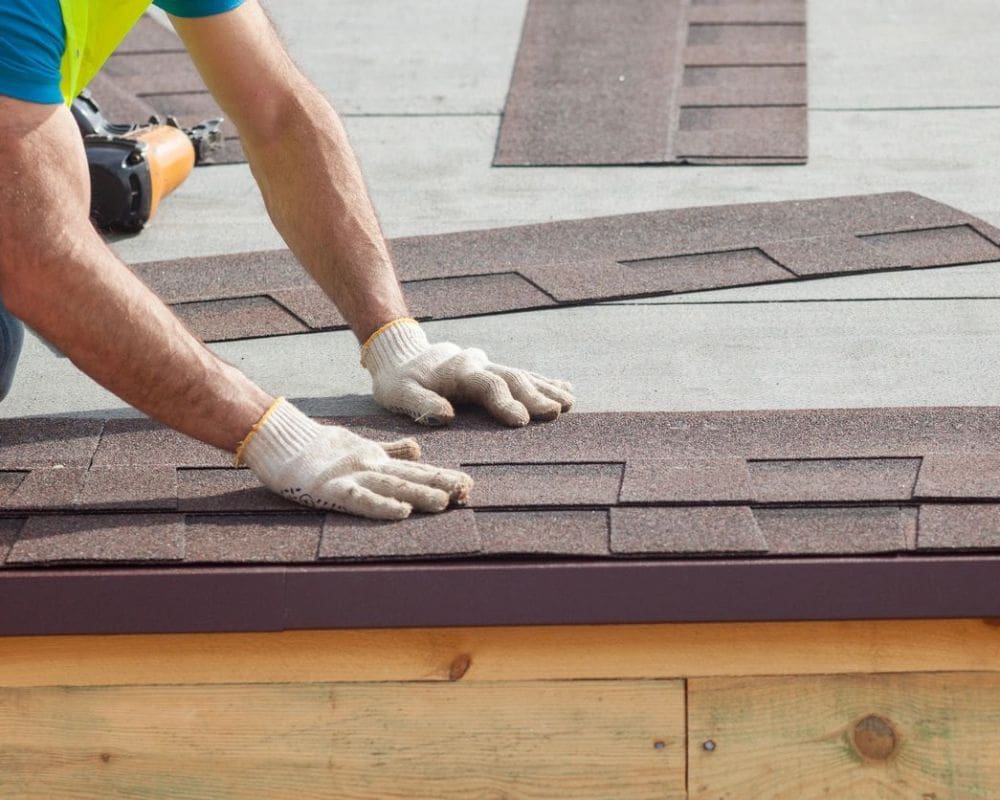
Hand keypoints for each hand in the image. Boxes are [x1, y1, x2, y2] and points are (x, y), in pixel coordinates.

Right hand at [240, 398, 472, 519]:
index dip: (441, 476)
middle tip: (467, 492)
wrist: (280, 439)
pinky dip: (382, 505)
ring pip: (392, 485)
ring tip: (445, 501)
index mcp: (377, 458)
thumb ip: (390, 449)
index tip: (467, 484)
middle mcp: (370, 465)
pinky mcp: (332, 489)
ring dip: (420, 493)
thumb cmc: (318, 447)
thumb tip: (418, 449)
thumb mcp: (361, 445)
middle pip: (411, 476)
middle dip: (440, 484)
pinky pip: (361, 499)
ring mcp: (352, 476)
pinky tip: (402, 512)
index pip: (415, 468)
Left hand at [361, 318, 574, 426]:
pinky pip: (522, 374)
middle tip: (556, 412)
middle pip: (511, 378)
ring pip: (522, 375)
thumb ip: (420, 403)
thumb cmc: (398, 381)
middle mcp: (478, 364)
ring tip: (568, 402)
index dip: (504, 402)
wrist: (401, 353)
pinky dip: (544, 381)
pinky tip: (566, 389)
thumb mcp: (399, 393)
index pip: (486, 385)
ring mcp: (488, 365)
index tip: (521, 420)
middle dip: (535, 395)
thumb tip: (446, 416)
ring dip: (546, 388)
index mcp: (458, 371)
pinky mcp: (492, 370)